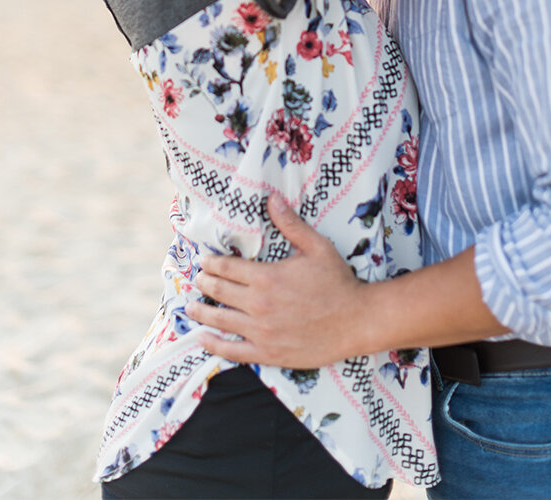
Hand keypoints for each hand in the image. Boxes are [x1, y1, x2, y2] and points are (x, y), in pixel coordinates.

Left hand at [183, 194, 367, 369]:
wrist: (359, 321)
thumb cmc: (338, 282)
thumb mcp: (317, 247)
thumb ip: (291, 223)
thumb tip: (271, 198)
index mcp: (266, 277)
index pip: (225, 267)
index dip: (210, 263)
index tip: (203, 261)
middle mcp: (259, 304)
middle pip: (218, 290)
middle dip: (204, 282)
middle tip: (198, 279)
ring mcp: (262, 331)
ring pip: (220, 319)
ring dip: (201, 311)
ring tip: (190, 306)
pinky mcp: (269, 353)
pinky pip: (233, 351)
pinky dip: (213, 344)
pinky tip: (202, 338)